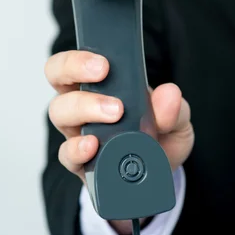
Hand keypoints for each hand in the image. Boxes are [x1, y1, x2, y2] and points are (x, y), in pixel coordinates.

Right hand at [45, 50, 193, 183]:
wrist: (159, 177)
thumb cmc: (160, 138)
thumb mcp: (176, 121)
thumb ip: (174, 108)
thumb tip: (169, 94)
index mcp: (102, 84)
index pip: (74, 61)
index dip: (79, 57)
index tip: (104, 63)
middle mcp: (83, 104)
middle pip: (58, 77)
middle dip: (75, 69)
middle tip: (102, 73)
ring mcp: (78, 133)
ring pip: (59, 112)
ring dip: (84, 107)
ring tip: (113, 113)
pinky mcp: (80, 163)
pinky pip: (67, 154)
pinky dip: (77, 148)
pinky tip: (92, 147)